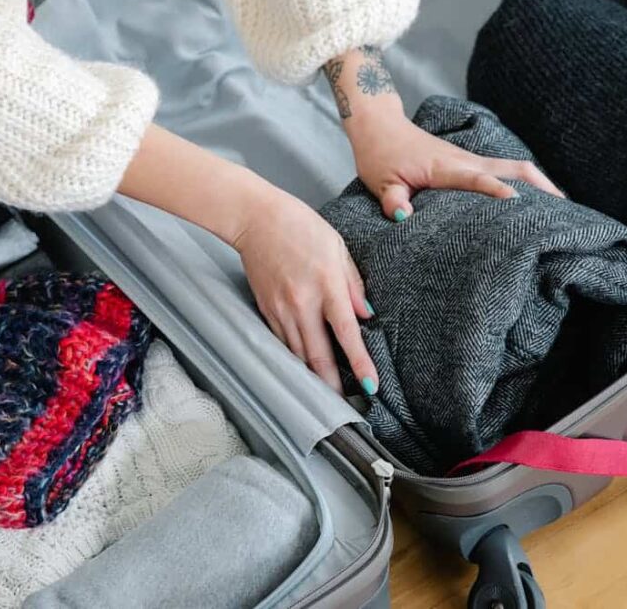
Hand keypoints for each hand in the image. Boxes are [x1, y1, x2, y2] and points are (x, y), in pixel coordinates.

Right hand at [120, 125, 375, 393]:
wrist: (256, 218)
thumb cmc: (301, 227)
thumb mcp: (337, 247)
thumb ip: (353, 283)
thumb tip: (367, 314)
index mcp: (326, 284)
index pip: (347, 333)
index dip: (359, 363)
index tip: (370, 386)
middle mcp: (302, 303)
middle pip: (318, 355)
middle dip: (332, 386)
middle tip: (344, 408)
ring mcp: (281, 309)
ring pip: (298, 354)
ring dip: (312, 377)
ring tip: (327, 395)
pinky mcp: (266, 310)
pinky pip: (283, 342)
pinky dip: (295, 358)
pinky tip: (305, 369)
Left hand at [323, 46, 562, 220]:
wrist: (380, 126)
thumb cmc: (380, 155)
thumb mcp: (381, 182)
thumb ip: (393, 201)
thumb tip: (403, 217)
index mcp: (445, 167)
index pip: (477, 179)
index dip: (497, 191)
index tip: (518, 204)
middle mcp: (465, 160)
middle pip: (513, 168)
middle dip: (540, 186)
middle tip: (566, 210)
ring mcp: (470, 159)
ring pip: (514, 167)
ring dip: (539, 183)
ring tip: (563, 207)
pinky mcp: (469, 162)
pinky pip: (504, 169)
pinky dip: (524, 180)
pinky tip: (535, 199)